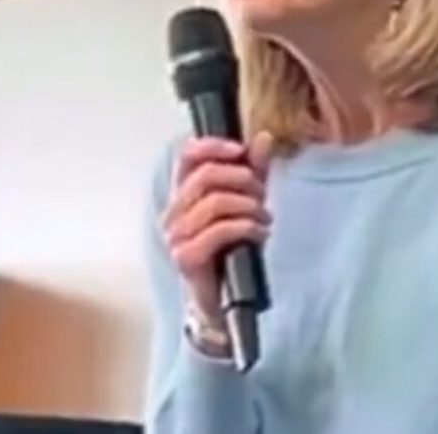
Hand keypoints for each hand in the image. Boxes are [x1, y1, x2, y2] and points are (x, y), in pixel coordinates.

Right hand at [162, 131, 274, 323]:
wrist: (223, 298)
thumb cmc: (230, 249)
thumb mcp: (247, 203)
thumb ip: (254, 171)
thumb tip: (263, 138)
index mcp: (183, 194)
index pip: (187, 156)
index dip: (213, 146)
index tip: (240, 151)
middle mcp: (173, 212)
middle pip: (205, 176)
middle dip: (243, 180)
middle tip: (262, 196)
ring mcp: (176, 235)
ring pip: (215, 202)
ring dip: (249, 206)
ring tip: (264, 217)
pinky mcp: (186, 257)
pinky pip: (218, 230)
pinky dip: (246, 227)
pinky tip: (260, 233)